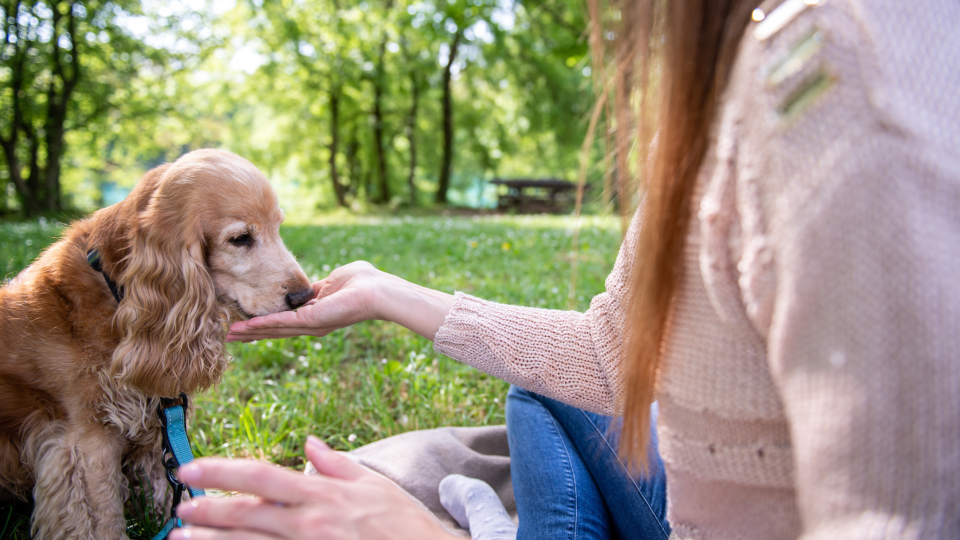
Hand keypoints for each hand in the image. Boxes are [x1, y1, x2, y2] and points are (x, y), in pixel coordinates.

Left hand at [169, 436, 456, 539]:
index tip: (193, 470)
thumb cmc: (402, 522)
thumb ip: (336, 465)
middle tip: (179, 506)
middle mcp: (310, 523)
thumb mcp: (374, 484)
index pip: (262, 476)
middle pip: (247, 514)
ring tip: (182, 539)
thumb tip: (309, 444)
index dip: (223, 471)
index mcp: (322, 495)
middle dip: (208, 510)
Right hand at [226, 260, 454, 341]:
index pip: (285, 319)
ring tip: (231, 334)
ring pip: (275, 329)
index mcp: (315, 312)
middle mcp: (311, 323)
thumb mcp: (334, 281)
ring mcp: (311, 323)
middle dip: (252, 332)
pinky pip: (283, 323)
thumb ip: (319, 287)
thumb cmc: (364, 282)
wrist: (378, 290)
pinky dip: (264, 326)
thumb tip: (313, 288)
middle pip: (275, 329)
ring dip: (252, 332)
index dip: (265, 321)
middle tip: (229, 335)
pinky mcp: (312, 320)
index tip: (246, 322)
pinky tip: (247, 328)